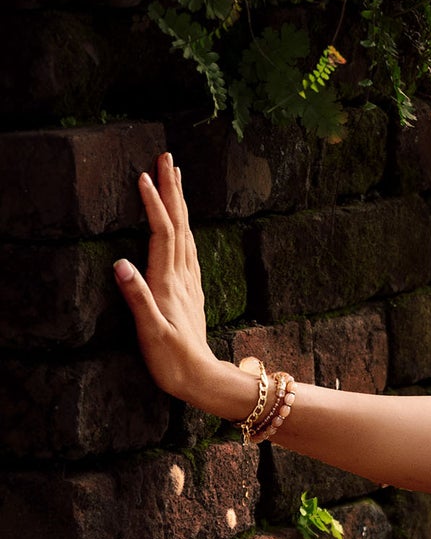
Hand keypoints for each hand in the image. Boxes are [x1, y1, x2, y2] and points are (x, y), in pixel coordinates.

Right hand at [114, 152, 237, 412]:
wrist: (201, 380)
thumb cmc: (173, 361)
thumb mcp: (151, 333)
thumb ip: (138, 298)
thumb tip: (120, 264)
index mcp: (169, 283)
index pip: (162, 234)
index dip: (154, 205)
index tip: (145, 176)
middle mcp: (182, 278)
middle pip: (179, 225)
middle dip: (172, 190)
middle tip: (167, 158)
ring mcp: (189, 283)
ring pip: (186, 233)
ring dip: (180, 204)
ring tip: (175, 178)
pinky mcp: (190, 292)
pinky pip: (188, 249)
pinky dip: (183, 227)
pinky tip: (183, 224)